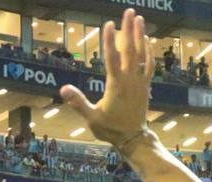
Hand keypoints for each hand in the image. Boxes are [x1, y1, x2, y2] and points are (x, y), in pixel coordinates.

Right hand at [59, 10, 154, 148]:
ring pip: (142, 55)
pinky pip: (149, 66)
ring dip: (140, 35)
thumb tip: (63, 89)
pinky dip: (148, 52)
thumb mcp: (92, 118)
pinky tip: (146, 40)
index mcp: (116, 86)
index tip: (108, 24)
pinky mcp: (145, 86)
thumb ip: (78, 103)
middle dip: (129, 29)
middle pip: (130, 50)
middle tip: (129, 11)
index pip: (112, 58)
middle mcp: (130, 80)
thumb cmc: (111, 129)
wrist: (133, 139)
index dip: (110, 41)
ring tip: (139, 18)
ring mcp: (140, 82)